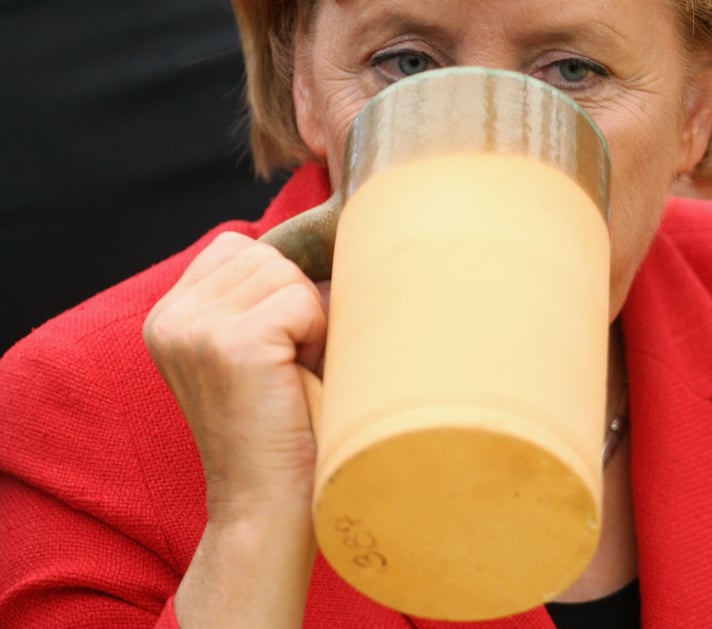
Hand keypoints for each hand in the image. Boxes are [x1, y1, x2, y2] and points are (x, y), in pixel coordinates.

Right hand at [144, 231, 327, 519]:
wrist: (266, 505)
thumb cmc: (277, 427)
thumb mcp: (251, 349)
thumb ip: (256, 295)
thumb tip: (322, 238)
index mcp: (167, 315)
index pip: (239, 248)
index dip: (279, 287)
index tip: (280, 345)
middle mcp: (169, 317)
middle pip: (267, 256)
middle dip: (298, 305)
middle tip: (293, 367)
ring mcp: (195, 329)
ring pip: (288, 274)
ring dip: (310, 321)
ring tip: (295, 375)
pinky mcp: (231, 345)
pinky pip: (303, 302)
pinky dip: (318, 336)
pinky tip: (301, 379)